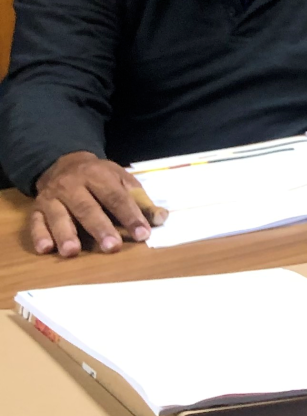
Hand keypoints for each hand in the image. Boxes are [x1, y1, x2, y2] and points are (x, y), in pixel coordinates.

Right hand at [29, 151, 166, 256]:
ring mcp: (51, 198)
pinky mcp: (36, 209)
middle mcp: (71, 185)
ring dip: (65, 234)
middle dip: (100, 228)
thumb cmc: (99, 177)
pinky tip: (45, 249)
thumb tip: (161, 218)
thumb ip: (140, 200)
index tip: (143, 234)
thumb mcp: (121, 180)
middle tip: (112, 246)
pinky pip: (35, 222)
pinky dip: (40, 235)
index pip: (116, 197)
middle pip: (87, 208)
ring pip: (58, 216)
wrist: (63, 163)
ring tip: (72, 251)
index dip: (130, 216)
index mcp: (97, 176)